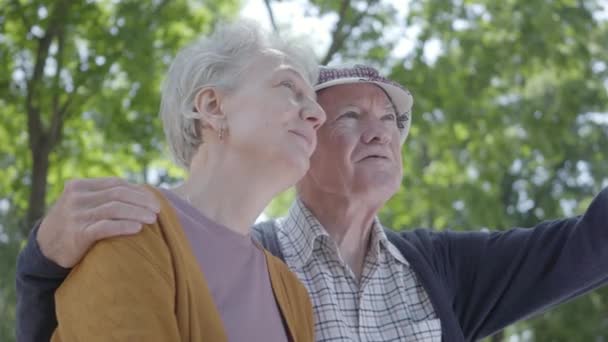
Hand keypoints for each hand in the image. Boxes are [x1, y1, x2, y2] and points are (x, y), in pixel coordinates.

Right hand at [37, 177, 160, 267]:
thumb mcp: (82, 203)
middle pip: (118, 194)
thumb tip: (140, 192)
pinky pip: (106, 227)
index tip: (154, 199)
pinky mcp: (78, 234)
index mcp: (79, 186)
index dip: (138, 190)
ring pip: (115, 209)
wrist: (45, 249)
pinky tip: (138, 228)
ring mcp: (76, 215)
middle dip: (142, 201)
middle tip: (158, 209)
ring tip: (153, 219)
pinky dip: (124, 226)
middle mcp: (76, 198)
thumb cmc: (73, 224)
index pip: (115, 183)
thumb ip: (102, 195)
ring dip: (138, 213)